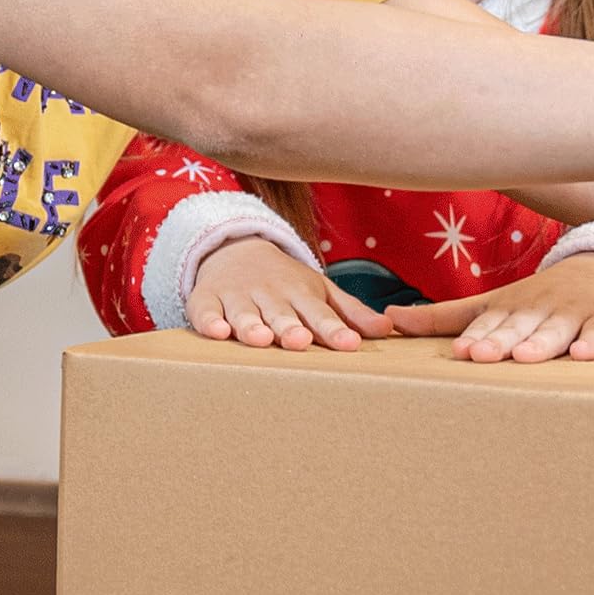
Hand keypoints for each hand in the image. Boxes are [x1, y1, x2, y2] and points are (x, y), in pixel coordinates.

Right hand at [187, 237, 389, 350]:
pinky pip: (206, 311)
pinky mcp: (207, 300)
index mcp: (301, 294)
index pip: (320, 313)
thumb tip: (387, 329)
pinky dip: (210, 321)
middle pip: (281, 313)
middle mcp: (270, 295)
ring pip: (244, 313)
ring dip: (251, 325)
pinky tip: (217, 332)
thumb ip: (350, 313)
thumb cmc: (285, 282)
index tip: (349, 345)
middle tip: (299, 341)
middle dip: (289, 327)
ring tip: (260, 339)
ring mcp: (237, 296)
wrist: (235, 249)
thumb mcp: (319, 291)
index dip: (334, 330)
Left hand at [389, 253, 593, 362]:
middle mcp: (537, 308)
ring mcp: (571, 314)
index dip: (476, 336)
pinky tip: (583, 354)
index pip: (489, 324)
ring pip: (554, 330)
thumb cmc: (535, 298)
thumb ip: (441, 316)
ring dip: (540, 342)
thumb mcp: (490, 303)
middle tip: (482, 356)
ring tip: (524, 356)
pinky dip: (592, 343)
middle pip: (517, 326)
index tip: (461, 351)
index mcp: (507, 307)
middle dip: (500, 340)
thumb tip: (388, 318)